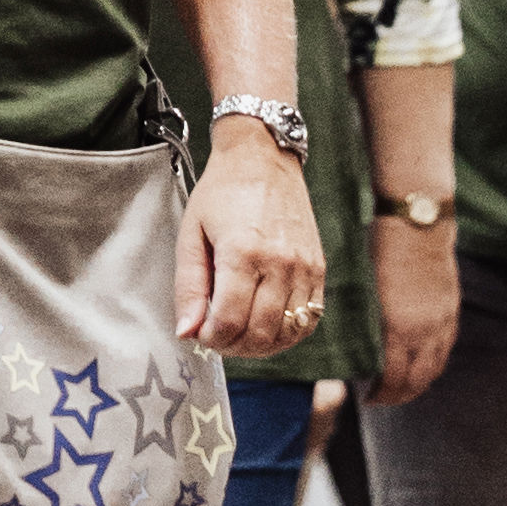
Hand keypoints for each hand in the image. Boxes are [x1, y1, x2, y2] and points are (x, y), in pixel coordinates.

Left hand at [175, 123, 323, 361]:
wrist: (263, 159)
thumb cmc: (221, 193)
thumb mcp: (191, 234)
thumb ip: (188, 287)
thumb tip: (187, 332)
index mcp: (243, 253)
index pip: (230, 322)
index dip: (211, 339)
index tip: (200, 333)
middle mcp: (280, 263)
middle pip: (259, 333)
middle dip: (233, 346)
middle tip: (216, 338)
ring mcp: (305, 267)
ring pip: (286, 332)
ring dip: (260, 346)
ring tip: (239, 335)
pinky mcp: (319, 268)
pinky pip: (309, 319)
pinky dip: (287, 333)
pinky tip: (266, 328)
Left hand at [366, 211, 460, 405]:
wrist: (418, 224)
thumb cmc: (380, 249)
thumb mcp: (364, 289)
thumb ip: (364, 324)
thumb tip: (353, 350)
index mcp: (398, 327)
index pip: (394, 378)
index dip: (381, 395)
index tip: (367, 399)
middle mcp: (424, 330)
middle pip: (417, 380)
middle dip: (399, 397)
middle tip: (382, 400)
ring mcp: (442, 321)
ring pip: (435, 368)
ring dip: (419, 384)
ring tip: (402, 389)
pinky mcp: (451, 311)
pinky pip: (445, 349)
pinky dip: (433, 363)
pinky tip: (421, 364)